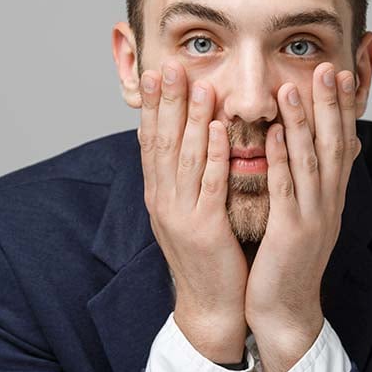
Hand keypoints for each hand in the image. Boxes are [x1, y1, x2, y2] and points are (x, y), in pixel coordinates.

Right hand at [138, 59, 248, 362]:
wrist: (210, 304)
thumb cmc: (205, 253)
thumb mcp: (186, 210)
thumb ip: (184, 177)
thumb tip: (184, 139)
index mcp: (158, 194)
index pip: (151, 141)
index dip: (153, 107)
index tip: (156, 73)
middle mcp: (163, 200)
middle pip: (163, 142)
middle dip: (167, 103)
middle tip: (170, 67)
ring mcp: (181, 215)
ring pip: (186, 159)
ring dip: (193, 121)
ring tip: (200, 88)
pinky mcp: (205, 230)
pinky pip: (210, 186)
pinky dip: (215, 156)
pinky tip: (221, 132)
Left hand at [245, 62, 360, 371]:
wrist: (286, 308)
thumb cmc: (288, 259)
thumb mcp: (307, 214)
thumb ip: (313, 181)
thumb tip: (325, 147)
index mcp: (331, 196)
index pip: (342, 142)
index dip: (342, 107)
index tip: (339, 73)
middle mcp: (328, 202)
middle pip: (333, 144)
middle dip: (331, 105)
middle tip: (328, 67)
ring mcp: (313, 217)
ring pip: (310, 162)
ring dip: (302, 125)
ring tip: (294, 89)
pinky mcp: (291, 233)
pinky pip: (285, 191)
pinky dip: (280, 161)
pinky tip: (272, 136)